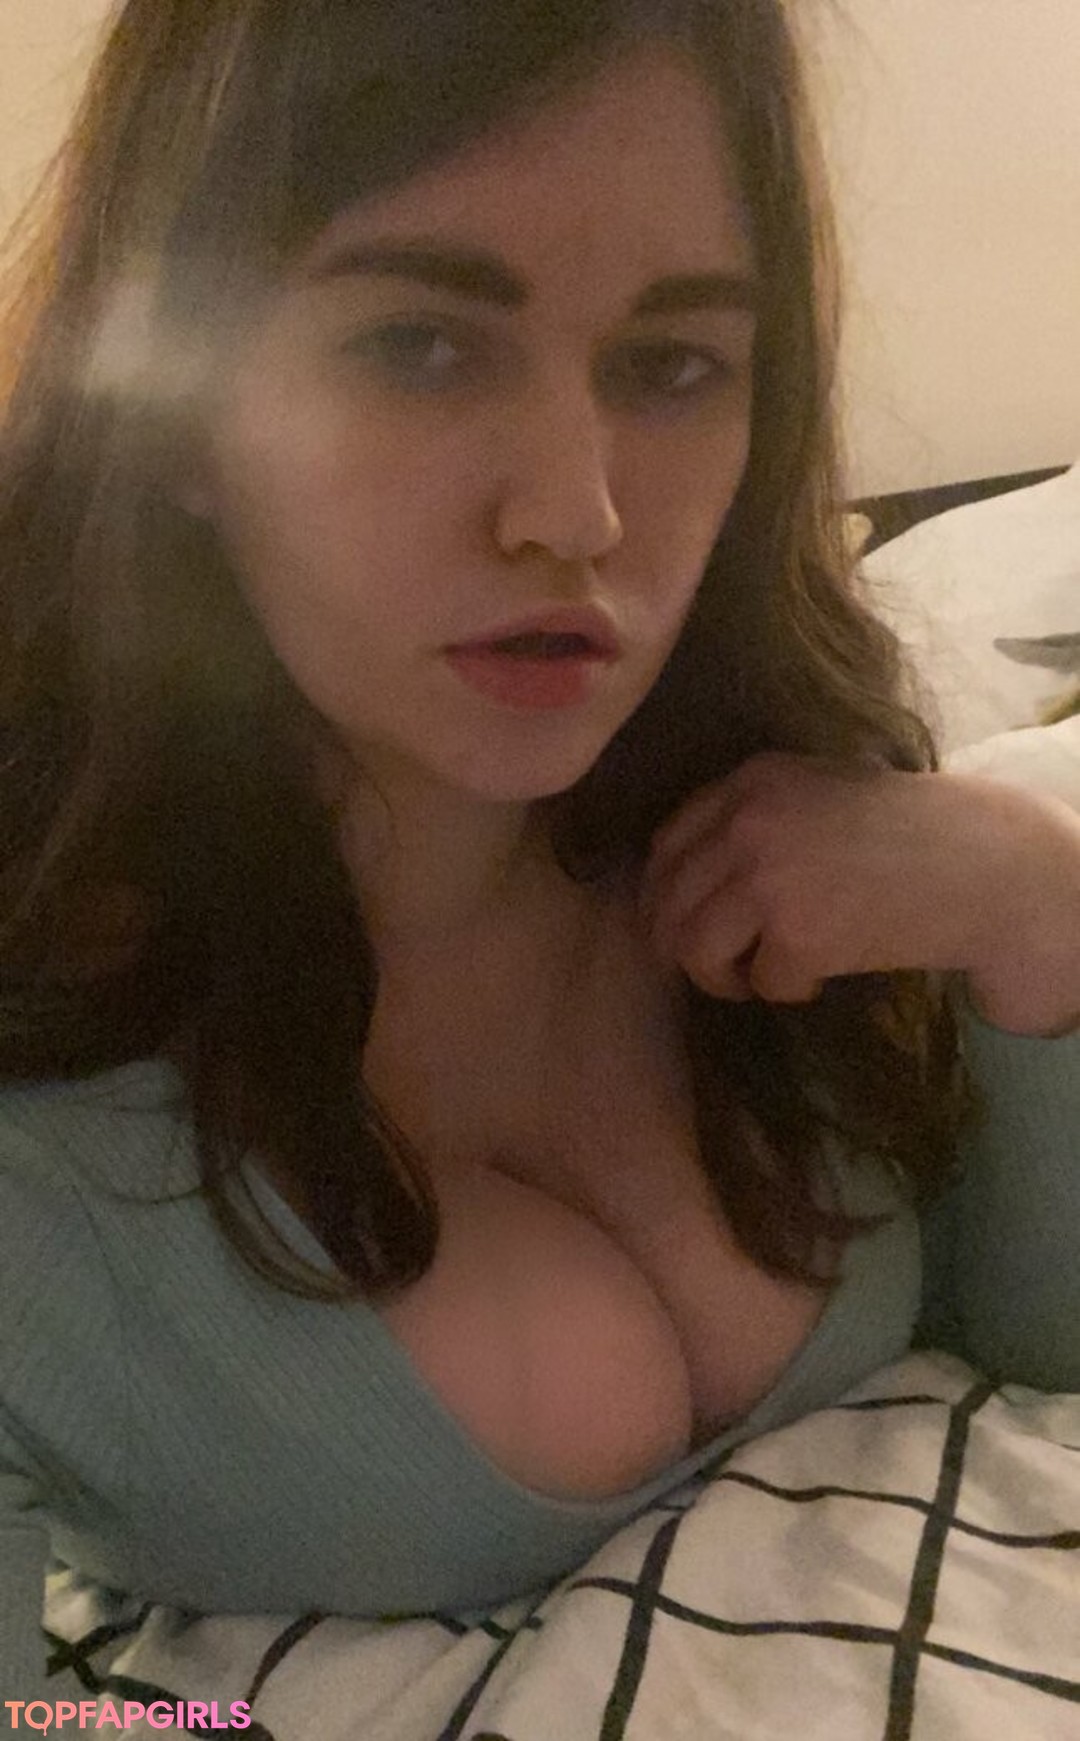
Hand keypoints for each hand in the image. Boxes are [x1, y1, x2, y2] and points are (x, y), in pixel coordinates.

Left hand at [638, 751, 1079, 1036]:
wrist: (979, 862)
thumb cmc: (901, 832)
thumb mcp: (815, 794)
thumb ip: (750, 820)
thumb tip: (672, 885)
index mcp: (750, 781)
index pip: (666, 844)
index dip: (664, 894)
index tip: (678, 923)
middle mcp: (748, 822)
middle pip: (668, 902)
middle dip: (683, 947)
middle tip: (718, 967)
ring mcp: (768, 878)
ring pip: (694, 949)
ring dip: (721, 977)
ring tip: (757, 977)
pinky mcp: (797, 933)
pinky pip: (760, 982)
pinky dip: (785, 991)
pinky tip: (818, 976)